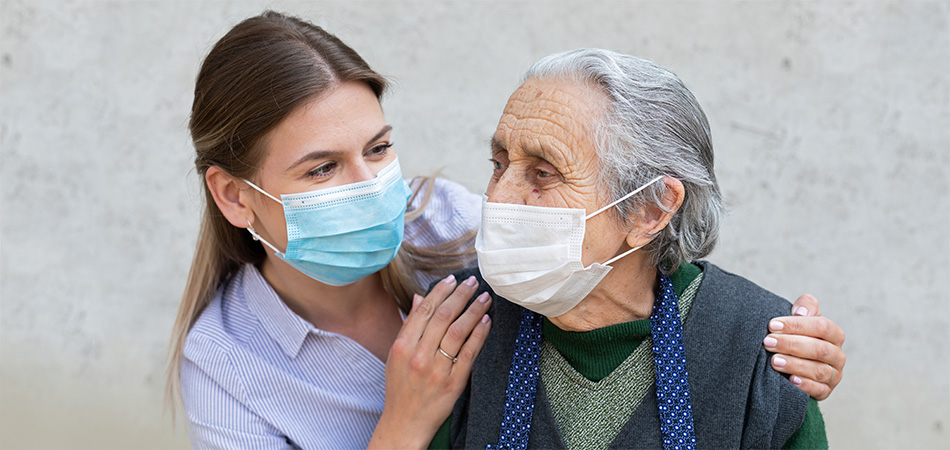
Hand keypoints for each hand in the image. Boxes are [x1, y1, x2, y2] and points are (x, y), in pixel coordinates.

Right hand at [368, 274, 491, 449]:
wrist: (404, 423)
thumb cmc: (400, 387)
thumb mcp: (396, 355)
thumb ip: (408, 326)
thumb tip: (418, 297)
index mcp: (402, 346)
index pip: (424, 310)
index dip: (440, 291)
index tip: (453, 279)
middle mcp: (418, 356)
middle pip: (443, 316)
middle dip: (460, 295)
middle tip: (474, 282)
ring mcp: (437, 370)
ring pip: (458, 332)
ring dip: (473, 311)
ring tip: (484, 298)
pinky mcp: (453, 383)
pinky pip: (469, 353)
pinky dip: (479, 334)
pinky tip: (486, 321)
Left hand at [763, 294, 845, 399]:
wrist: (794, 359)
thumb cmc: (798, 334)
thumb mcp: (802, 318)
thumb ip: (805, 306)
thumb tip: (800, 311)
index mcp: (834, 335)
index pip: (822, 326)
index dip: (797, 325)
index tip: (772, 325)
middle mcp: (837, 355)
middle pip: (820, 349)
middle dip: (791, 344)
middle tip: (768, 342)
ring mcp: (834, 375)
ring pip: (818, 370)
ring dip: (794, 365)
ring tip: (774, 361)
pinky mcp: (826, 391)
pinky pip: (819, 390)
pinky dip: (805, 385)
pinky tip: (790, 380)